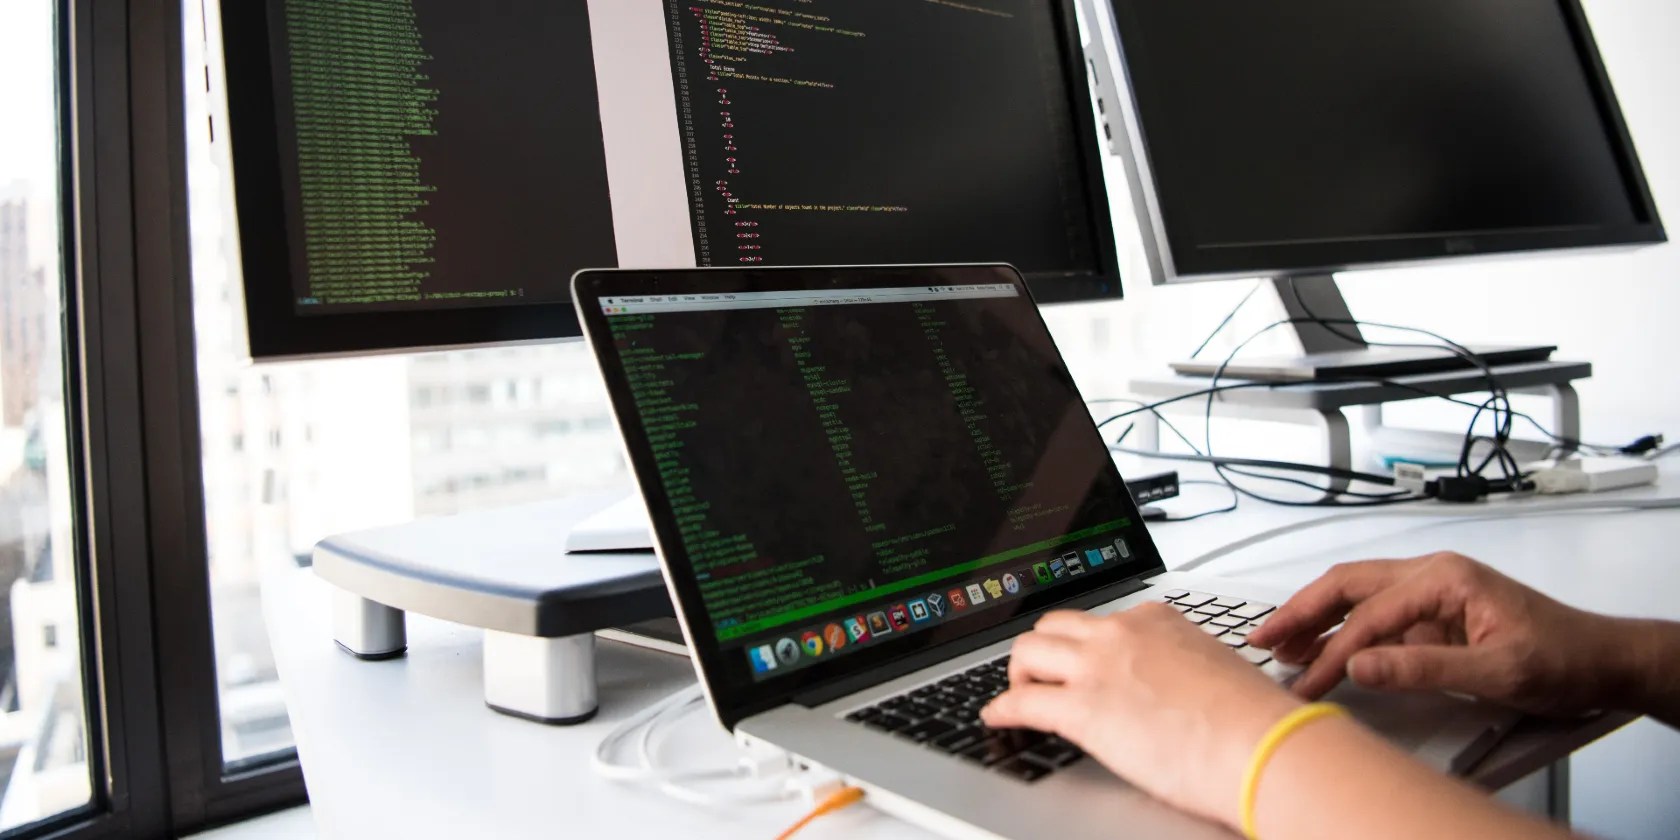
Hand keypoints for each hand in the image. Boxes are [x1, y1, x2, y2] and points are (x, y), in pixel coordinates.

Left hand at [982, 604, 1300, 828]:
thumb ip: (1182, 669)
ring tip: (1018, 695)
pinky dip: (1002, 710)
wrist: (1262, 744)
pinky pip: (1022, 703)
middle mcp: (1122, 634)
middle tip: (1039, 676)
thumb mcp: (1214, 670)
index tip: (1080, 660)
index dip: (1084, 644)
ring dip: (1017, 674)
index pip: (1102, 621)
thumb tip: (1176, 690)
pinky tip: (998, 718)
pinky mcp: (1083, 710)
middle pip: (1054, 626)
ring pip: (1028, 651)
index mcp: (1156, 621)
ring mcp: (1098, 668)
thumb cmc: (1253, 720)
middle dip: (1041, 651)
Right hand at [1246, 552, 1635, 716]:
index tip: (1308, 683)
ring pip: (1355, 595)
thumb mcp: (1497, 671)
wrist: (1602, 661)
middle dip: (1300, 611)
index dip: (1333, 652)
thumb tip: (1361, 666)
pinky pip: (1373, 617)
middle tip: (1262, 639)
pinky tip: (1320, 649)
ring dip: (1314, 618)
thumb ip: (1424, 668)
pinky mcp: (1432, 616)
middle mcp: (1431, 575)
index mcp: (1445, 577)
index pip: (1371, 615)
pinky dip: (1340, 632)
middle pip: (1348, 585)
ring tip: (1278, 644)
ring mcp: (1430, 594)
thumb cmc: (1563, 657)